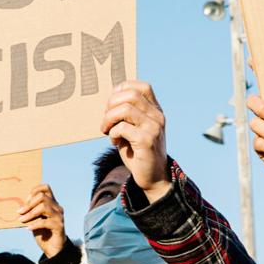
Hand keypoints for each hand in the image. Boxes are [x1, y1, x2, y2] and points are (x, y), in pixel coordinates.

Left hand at [17, 184, 67, 259]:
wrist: (52, 248)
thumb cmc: (42, 232)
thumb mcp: (35, 219)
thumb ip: (30, 211)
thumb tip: (18, 206)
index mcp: (52, 203)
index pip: (46, 188)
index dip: (34, 191)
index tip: (25, 201)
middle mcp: (57, 207)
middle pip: (42, 197)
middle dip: (28, 204)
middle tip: (19, 212)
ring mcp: (59, 216)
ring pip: (44, 207)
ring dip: (30, 214)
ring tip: (22, 220)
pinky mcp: (59, 226)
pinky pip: (45, 222)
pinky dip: (35, 224)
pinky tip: (28, 229)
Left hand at [99, 81, 170, 201]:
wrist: (154, 177)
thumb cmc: (138, 151)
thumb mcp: (134, 128)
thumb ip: (126, 113)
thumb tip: (109, 100)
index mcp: (155, 110)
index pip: (142, 87)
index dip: (122, 90)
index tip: (112, 105)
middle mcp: (157, 116)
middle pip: (131, 95)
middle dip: (111, 104)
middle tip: (106, 119)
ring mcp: (154, 128)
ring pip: (125, 109)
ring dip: (109, 119)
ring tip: (107, 130)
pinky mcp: (147, 141)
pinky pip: (122, 128)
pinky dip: (113, 133)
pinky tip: (114, 141)